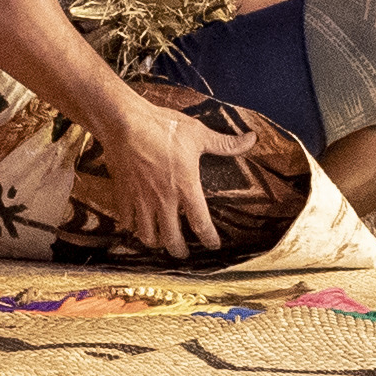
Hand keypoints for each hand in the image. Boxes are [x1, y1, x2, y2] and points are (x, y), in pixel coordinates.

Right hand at [94, 88, 221, 261]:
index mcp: (186, 187)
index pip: (200, 224)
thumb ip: (225, 143)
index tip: (213, 246)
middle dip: (179, 251)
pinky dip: (133, 229)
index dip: (209, 240)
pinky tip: (138, 226)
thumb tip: (252, 139)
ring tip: (160, 242)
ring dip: (156, 242)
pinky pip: (127, 223)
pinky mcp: (123, 195)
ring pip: (147, 236)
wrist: (125, 123)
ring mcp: (141, 200)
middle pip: (172, 239)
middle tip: (183, 252)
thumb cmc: (163, 127)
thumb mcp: (198, 133)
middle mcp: (164, 200)